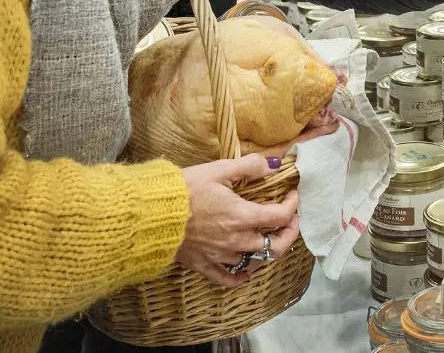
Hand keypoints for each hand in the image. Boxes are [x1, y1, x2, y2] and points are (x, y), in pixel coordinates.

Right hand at [176, 154, 301, 287]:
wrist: (150, 215)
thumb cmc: (184, 189)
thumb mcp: (219, 169)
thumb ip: (249, 166)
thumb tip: (273, 164)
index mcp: (243, 216)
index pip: (280, 217)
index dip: (293, 206)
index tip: (293, 195)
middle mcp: (236, 241)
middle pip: (275, 246)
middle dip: (289, 234)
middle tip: (292, 222)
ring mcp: (221, 256)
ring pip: (255, 262)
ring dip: (268, 252)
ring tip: (272, 240)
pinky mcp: (204, 266)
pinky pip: (228, 279)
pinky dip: (241, 277)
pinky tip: (247, 271)